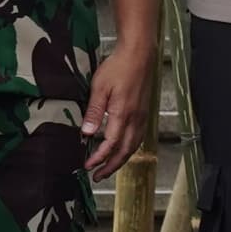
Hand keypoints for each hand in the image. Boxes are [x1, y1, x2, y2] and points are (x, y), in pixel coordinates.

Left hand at [84, 40, 154, 179]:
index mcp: (122, 114)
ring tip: (109, 168)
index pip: (110, 144)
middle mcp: (135, 119)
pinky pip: (138, 138)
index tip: (87, 166)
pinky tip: (123, 149)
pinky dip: (129, 149)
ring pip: (134, 146)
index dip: (99, 158)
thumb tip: (86, 133)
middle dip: (111, 166)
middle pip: (125, 151)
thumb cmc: (118, 67)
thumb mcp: (99, 87)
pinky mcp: (144, 112)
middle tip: (98, 176)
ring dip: (121, 160)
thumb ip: (93, 111)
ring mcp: (142, 117)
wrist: (140, 54)